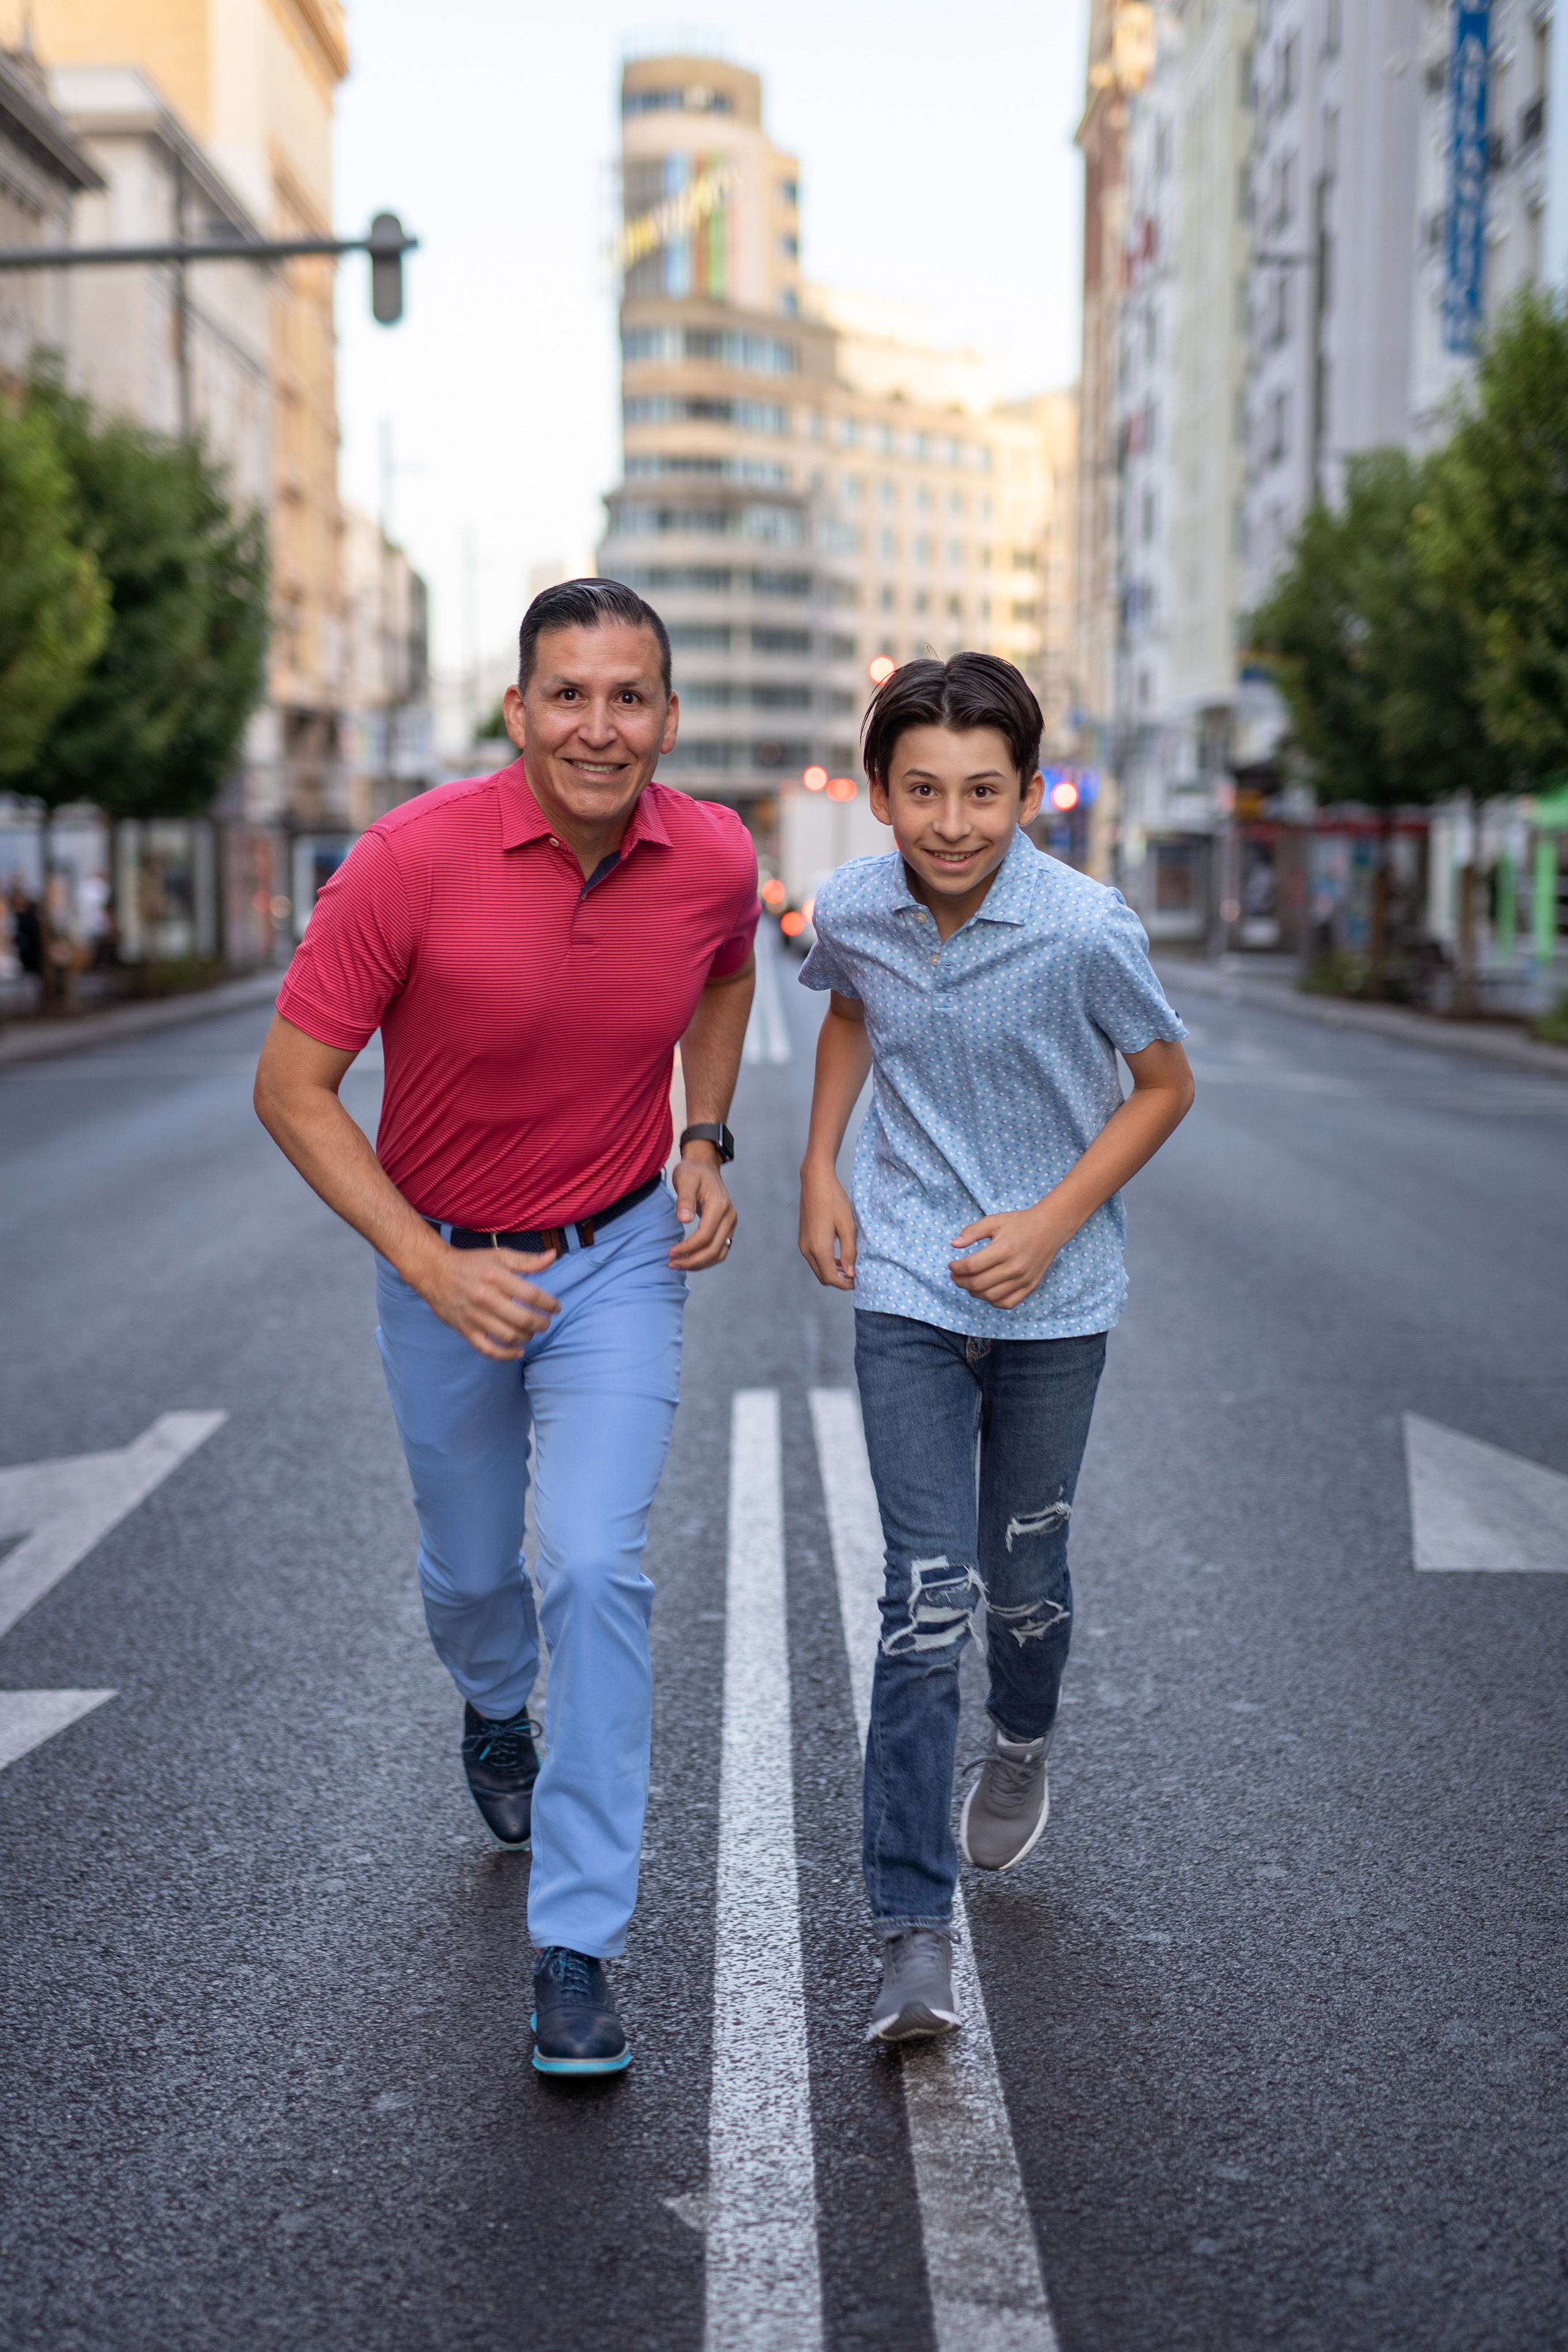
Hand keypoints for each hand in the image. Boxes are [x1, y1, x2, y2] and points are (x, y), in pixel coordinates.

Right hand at [416, 1240, 560, 1359]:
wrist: (434, 1270)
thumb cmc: (470, 1263)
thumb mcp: (499, 1255)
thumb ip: (527, 1260)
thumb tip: (553, 1256)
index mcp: (496, 1277)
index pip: (532, 1295)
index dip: (549, 1304)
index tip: (555, 1308)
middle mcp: (486, 1297)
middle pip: (523, 1319)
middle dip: (541, 1323)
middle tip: (546, 1322)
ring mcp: (474, 1316)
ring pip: (508, 1335)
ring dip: (526, 1337)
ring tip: (531, 1332)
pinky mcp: (465, 1329)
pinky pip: (487, 1349)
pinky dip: (505, 1355)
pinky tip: (517, 1352)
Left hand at [669, 1148, 737, 1270]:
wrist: (704, 1166)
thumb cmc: (692, 1172)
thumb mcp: (685, 1179)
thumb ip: (685, 1199)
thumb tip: (684, 1220)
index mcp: (719, 1206)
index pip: (705, 1236)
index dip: (688, 1248)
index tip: (670, 1252)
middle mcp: (729, 1217)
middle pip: (714, 1249)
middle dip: (692, 1261)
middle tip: (671, 1264)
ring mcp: (730, 1223)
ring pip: (719, 1254)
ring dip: (699, 1264)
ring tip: (678, 1264)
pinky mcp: (727, 1228)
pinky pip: (720, 1250)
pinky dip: (706, 1259)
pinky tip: (690, 1260)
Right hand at [799, 1157, 856, 1288]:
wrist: (815, 1181)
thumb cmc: (834, 1200)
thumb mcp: (847, 1226)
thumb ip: (849, 1252)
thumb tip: (851, 1274)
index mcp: (818, 1248)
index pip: (831, 1278)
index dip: (845, 1284)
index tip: (859, 1281)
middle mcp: (807, 1249)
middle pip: (823, 1277)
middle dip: (839, 1280)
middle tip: (856, 1276)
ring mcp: (803, 1244)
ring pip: (818, 1268)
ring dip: (833, 1272)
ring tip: (850, 1267)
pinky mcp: (803, 1238)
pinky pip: (814, 1258)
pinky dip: (826, 1263)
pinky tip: (839, 1256)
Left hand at [947, 1204, 1068, 1311]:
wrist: (1050, 1228)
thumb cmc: (1019, 1223)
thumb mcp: (994, 1221)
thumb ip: (972, 1232)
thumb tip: (954, 1244)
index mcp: (1004, 1249)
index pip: (971, 1266)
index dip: (956, 1268)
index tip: (951, 1265)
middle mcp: (1015, 1267)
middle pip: (978, 1284)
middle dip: (960, 1281)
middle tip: (955, 1276)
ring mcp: (1024, 1280)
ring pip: (990, 1296)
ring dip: (973, 1292)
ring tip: (968, 1283)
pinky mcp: (1030, 1286)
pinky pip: (1007, 1303)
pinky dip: (993, 1301)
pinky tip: (986, 1291)